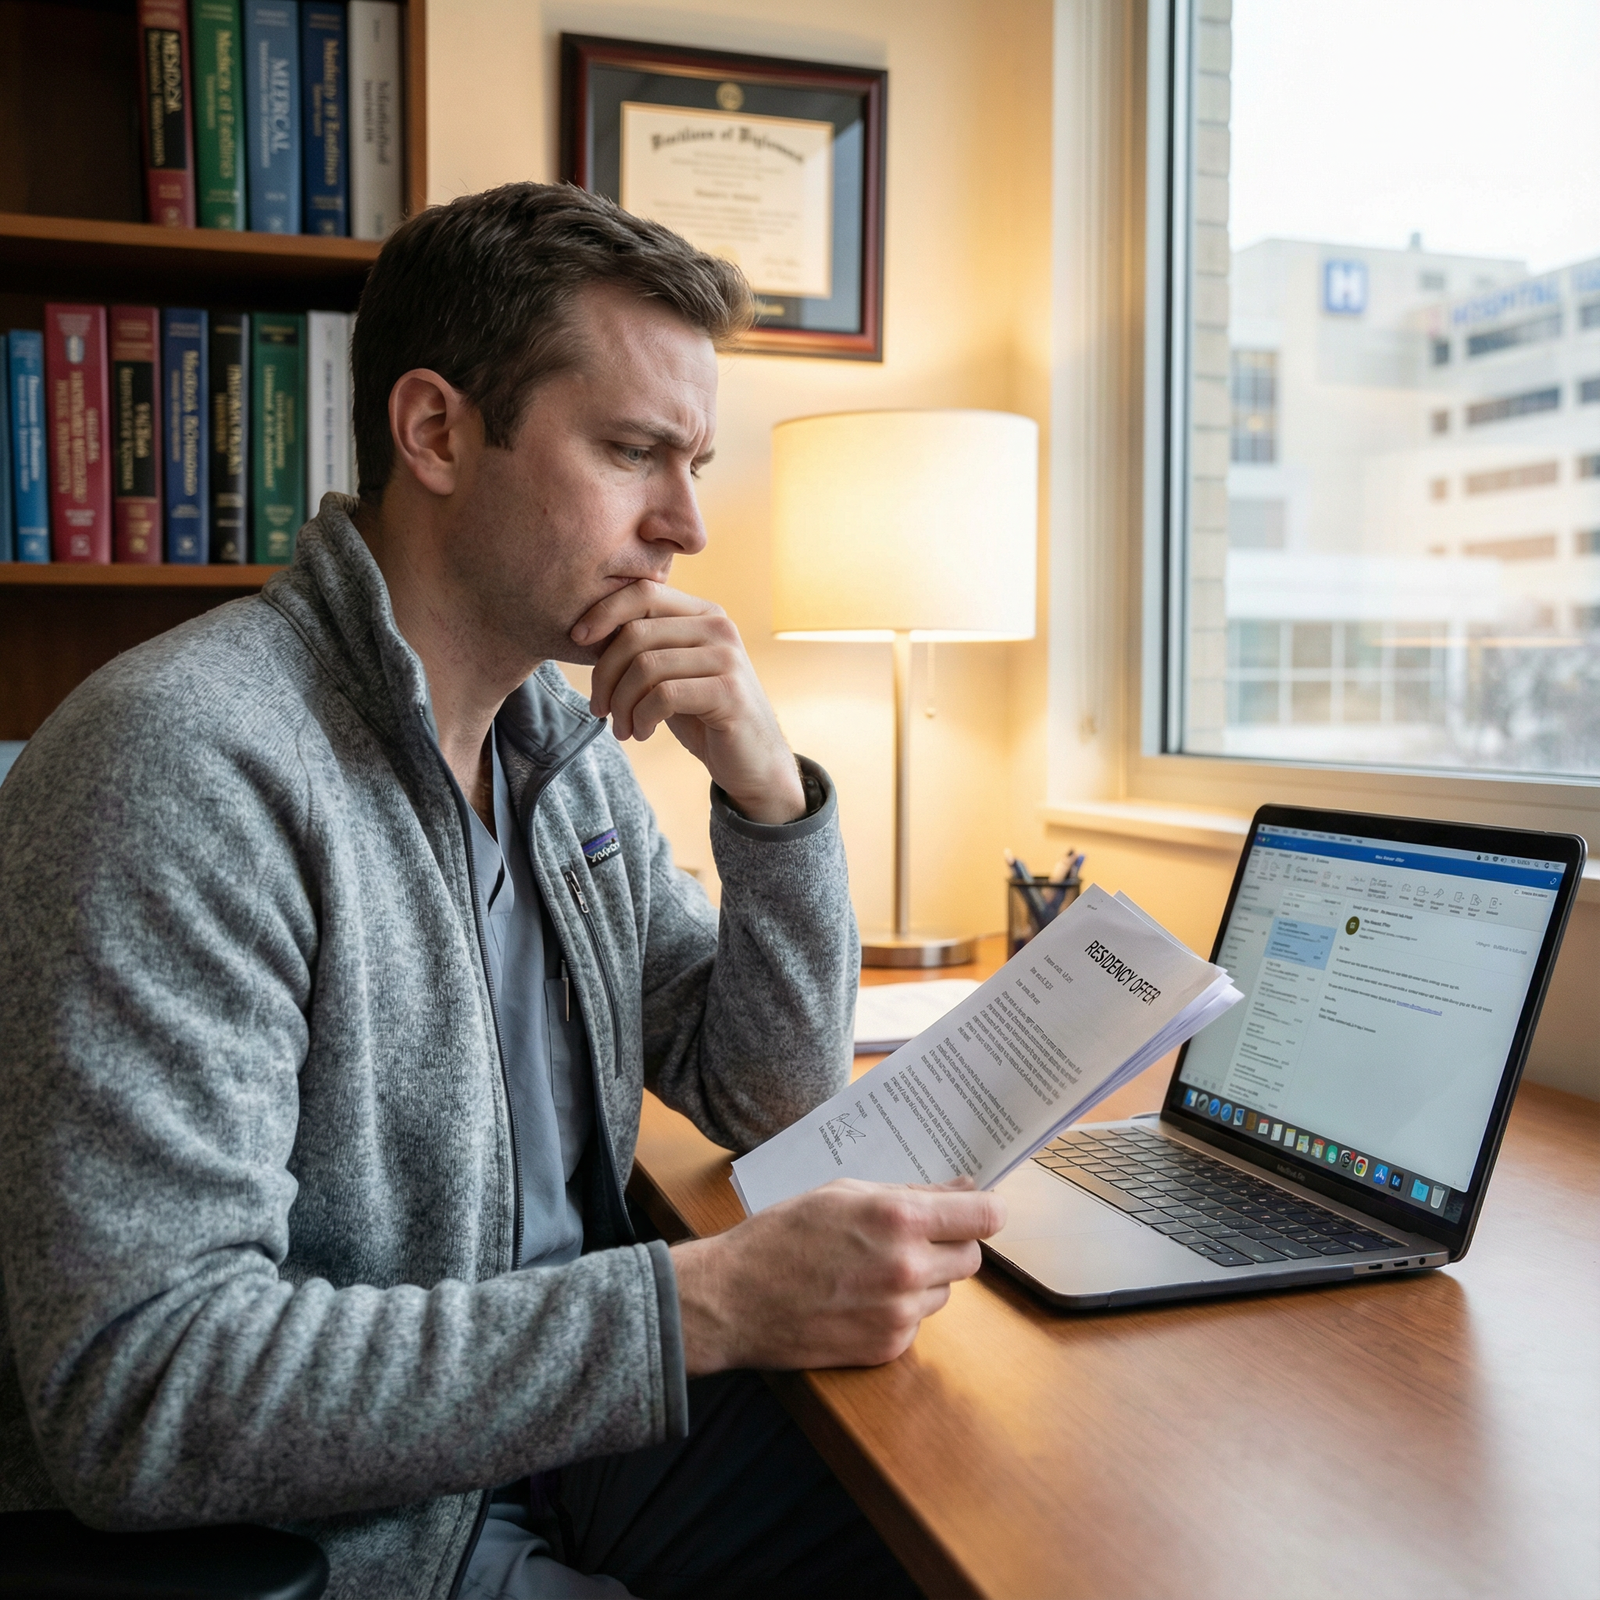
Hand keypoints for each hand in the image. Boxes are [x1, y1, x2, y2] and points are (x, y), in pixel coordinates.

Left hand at [573, 581, 807, 824]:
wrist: (752, 761)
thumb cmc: (703, 715)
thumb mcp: (670, 673)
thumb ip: (643, 647)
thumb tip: (586, 631)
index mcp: (703, 613)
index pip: (644, 593)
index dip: (604, 612)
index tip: (577, 640)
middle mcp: (719, 626)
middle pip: (636, 633)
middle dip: (604, 674)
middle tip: (599, 709)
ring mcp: (727, 657)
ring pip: (645, 666)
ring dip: (622, 703)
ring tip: (621, 728)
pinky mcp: (729, 692)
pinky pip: (664, 695)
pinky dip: (641, 718)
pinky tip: (642, 733)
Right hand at [670, 1178, 1006, 1373]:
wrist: (734, 1299)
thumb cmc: (783, 1234)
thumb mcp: (843, 1193)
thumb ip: (911, 1192)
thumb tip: (966, 1187)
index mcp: (899, 1218)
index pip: (984, 1216)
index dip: (986, 1210)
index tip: (981, 1209)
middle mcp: (907, 1268)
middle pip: (971, 1257)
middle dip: (951, 1244)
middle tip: (913, 1237)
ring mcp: (899, 1313)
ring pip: (945, 1291)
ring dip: (925, 1279)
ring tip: (873, 1267)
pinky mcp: (888, 1347)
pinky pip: (917, 1322)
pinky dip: (899, 1309)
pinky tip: (860, 1297)